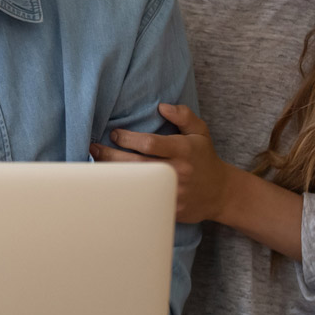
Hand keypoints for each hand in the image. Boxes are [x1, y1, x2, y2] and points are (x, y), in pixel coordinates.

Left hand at [88, 104, 229, 223]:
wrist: (220, 193)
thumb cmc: (204, 158)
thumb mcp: (200, 131)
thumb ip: (183, 115)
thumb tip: (162, 106)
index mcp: (183, 150)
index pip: (149, 143)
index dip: (128, 138)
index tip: (114, 133)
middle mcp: (177, 171)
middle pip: (136, 164)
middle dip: (110, 156)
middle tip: (94, 147)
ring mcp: (172, 192)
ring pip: (136, 184)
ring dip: (113, 175)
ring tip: (95, 165)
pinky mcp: (168, 208)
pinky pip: (142, 201)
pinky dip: (124, 193)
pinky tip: (110, 186)